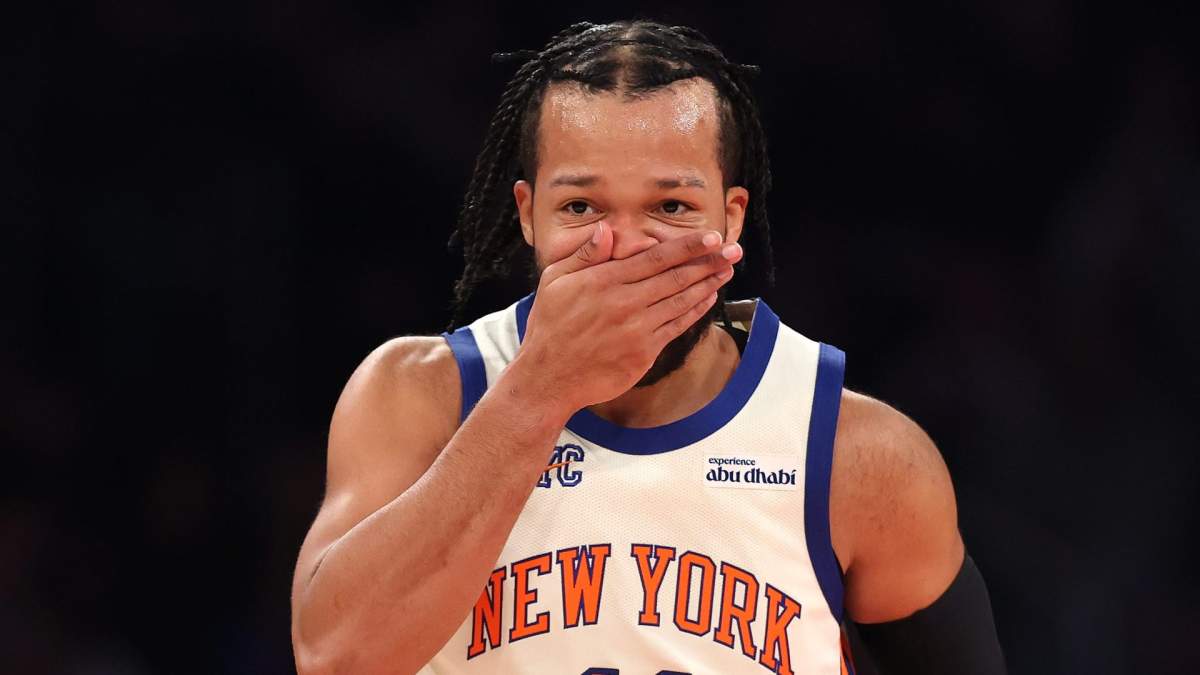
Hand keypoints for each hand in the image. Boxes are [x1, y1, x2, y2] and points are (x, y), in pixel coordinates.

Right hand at [512, 222, 742, 414]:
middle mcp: (625, 302)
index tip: (712, 237)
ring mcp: (637, 329)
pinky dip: (696, 311)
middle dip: (709, 261)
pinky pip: (677, 327)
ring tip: (727, 271)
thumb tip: (608, 231)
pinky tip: (709, 299)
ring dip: (708, 284)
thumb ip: (584, 255)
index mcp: (605, 280)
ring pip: (681, 301)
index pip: (655, 257)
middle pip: (676, 276)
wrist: (549, 378)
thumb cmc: (550, 327)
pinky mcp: (644, 352)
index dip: (688, 247)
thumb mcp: (554, 281)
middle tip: (734, 251)